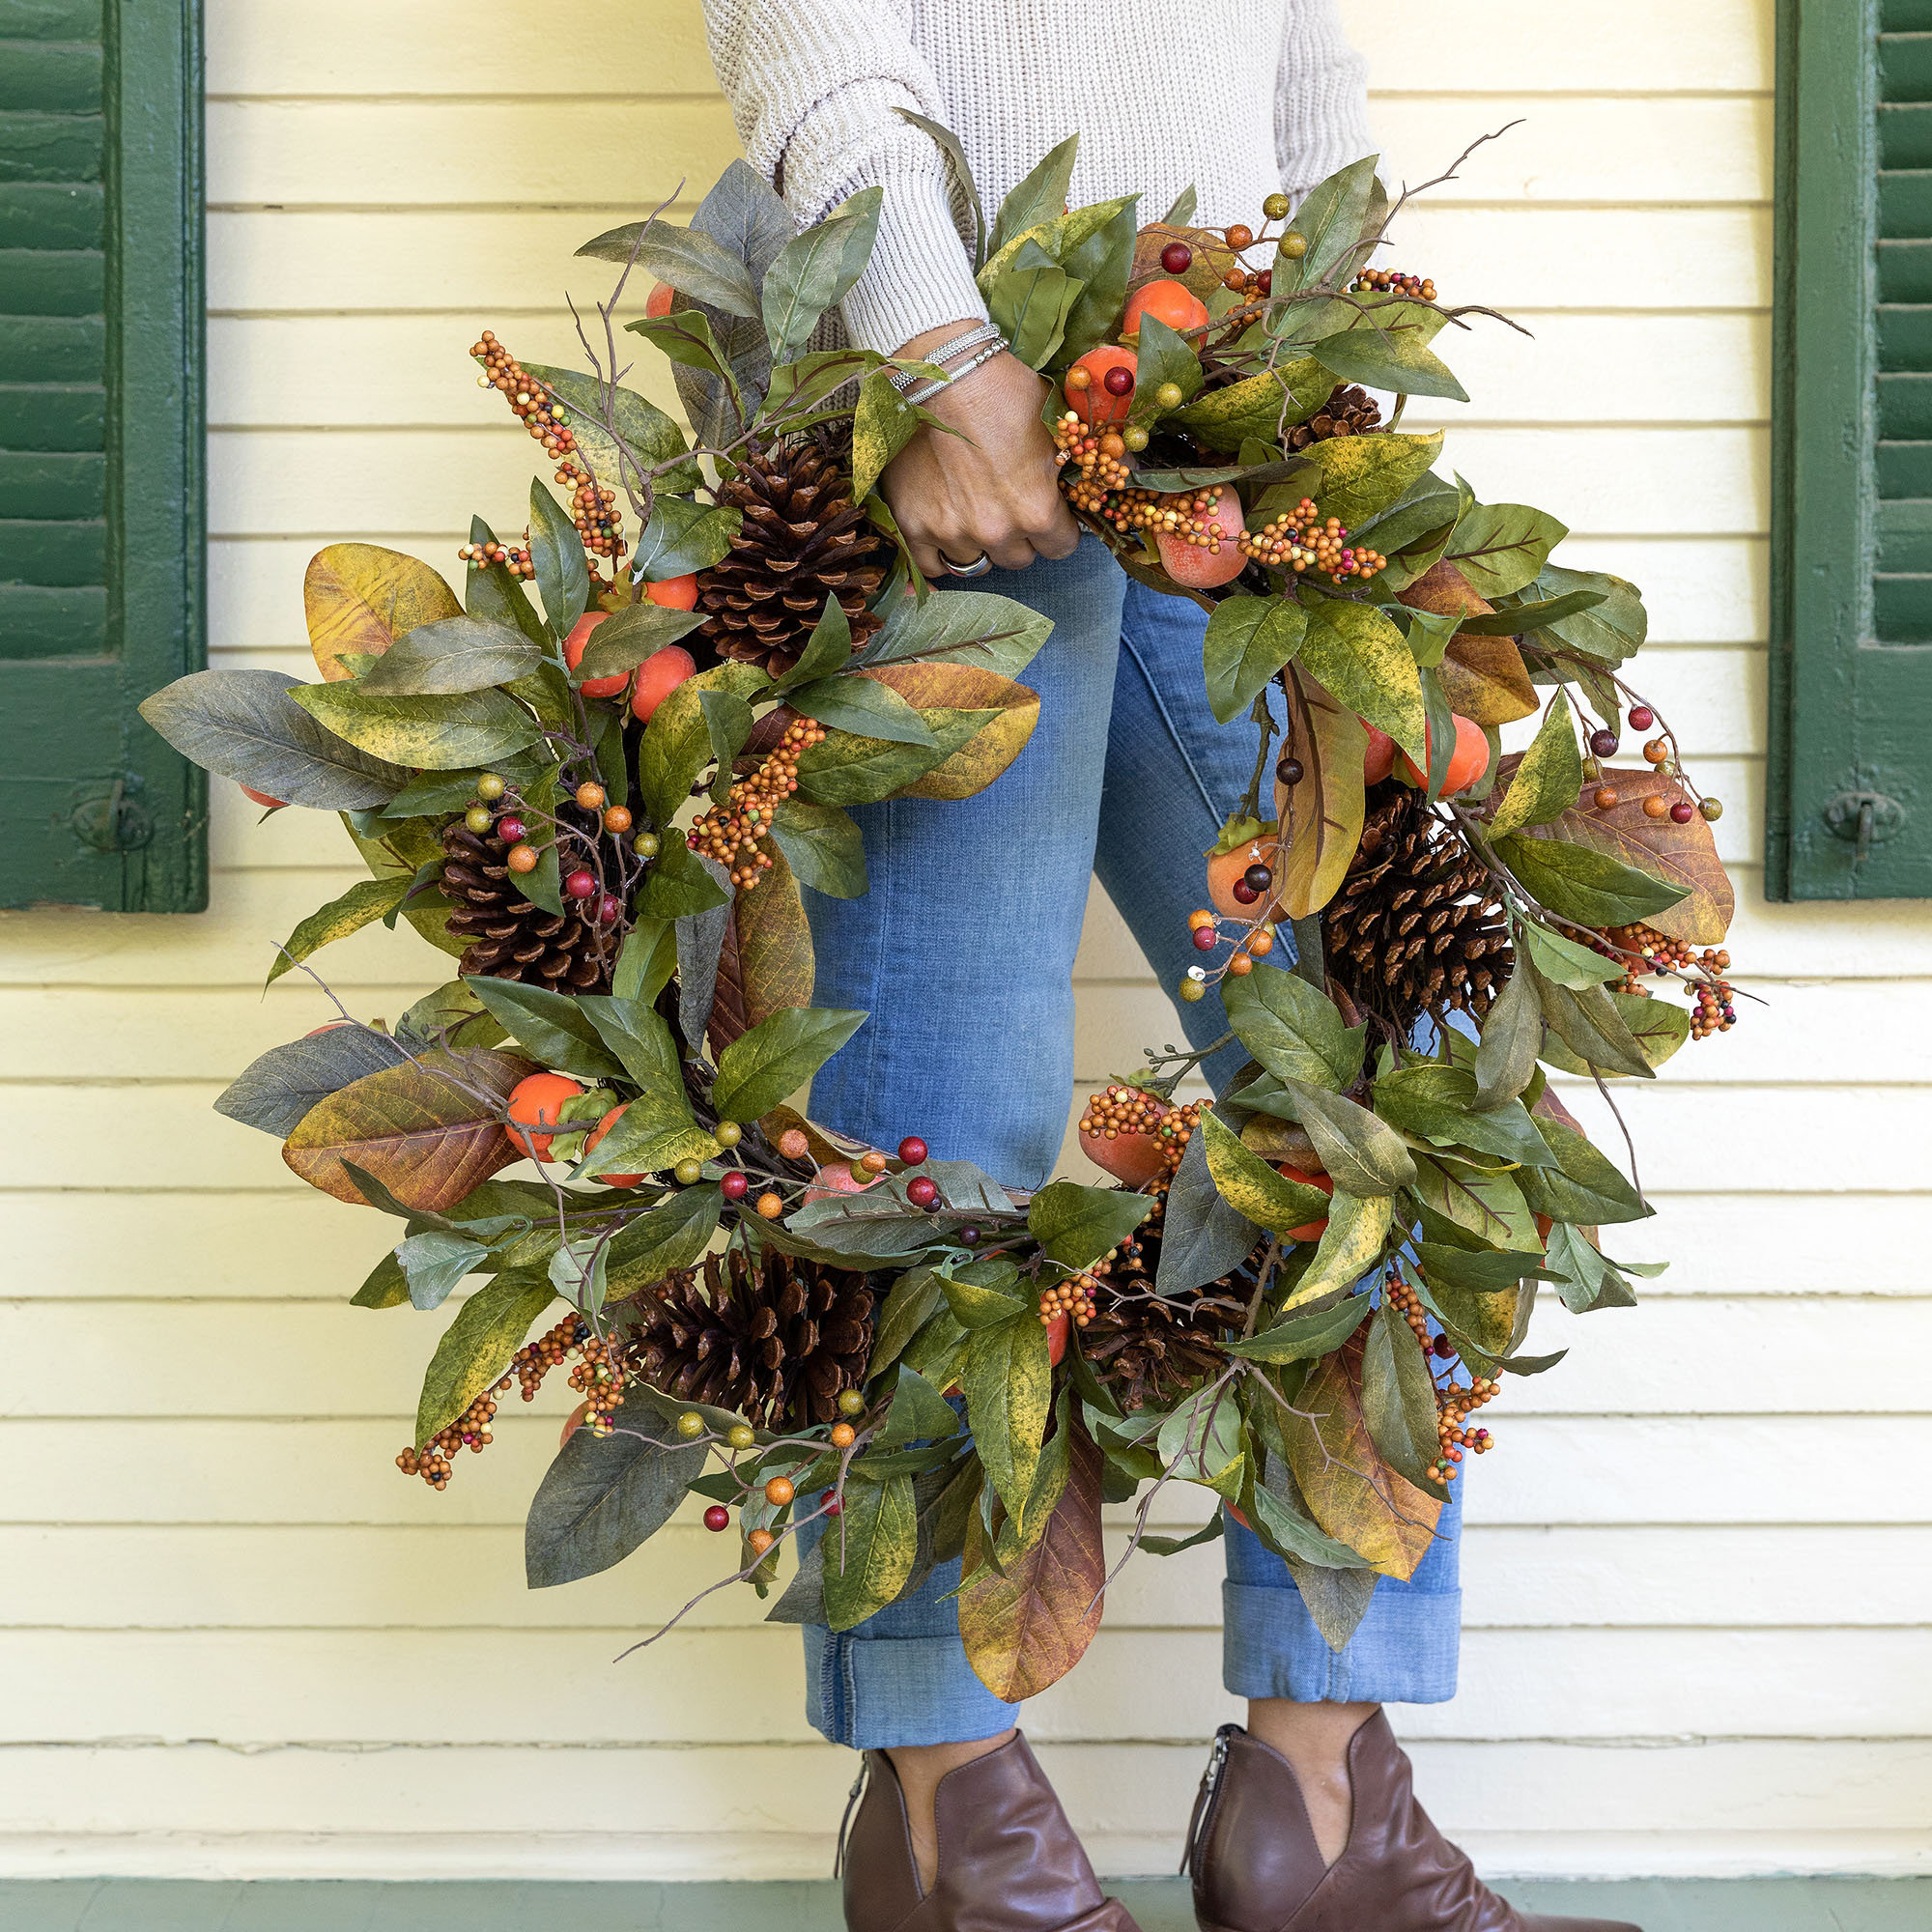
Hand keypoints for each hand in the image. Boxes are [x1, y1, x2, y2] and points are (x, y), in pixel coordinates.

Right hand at [881, 320, 1080, 577]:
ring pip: (976, 562)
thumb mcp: (1061, 422)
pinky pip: (932, 566)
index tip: (1049, 510)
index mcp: (1036, 510)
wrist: (942, 372)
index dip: (1058, 527)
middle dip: (1019, 536)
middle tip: (1009, 503)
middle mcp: (995, 530)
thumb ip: (1093, 459)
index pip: (1061, 547)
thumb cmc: (1006, 391)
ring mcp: (950, 531)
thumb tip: (1136, 469)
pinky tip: (947, 530)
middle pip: (1019, 558)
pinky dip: (941, 554)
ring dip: (979, 543)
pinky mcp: (913, 525)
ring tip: (974, 508)